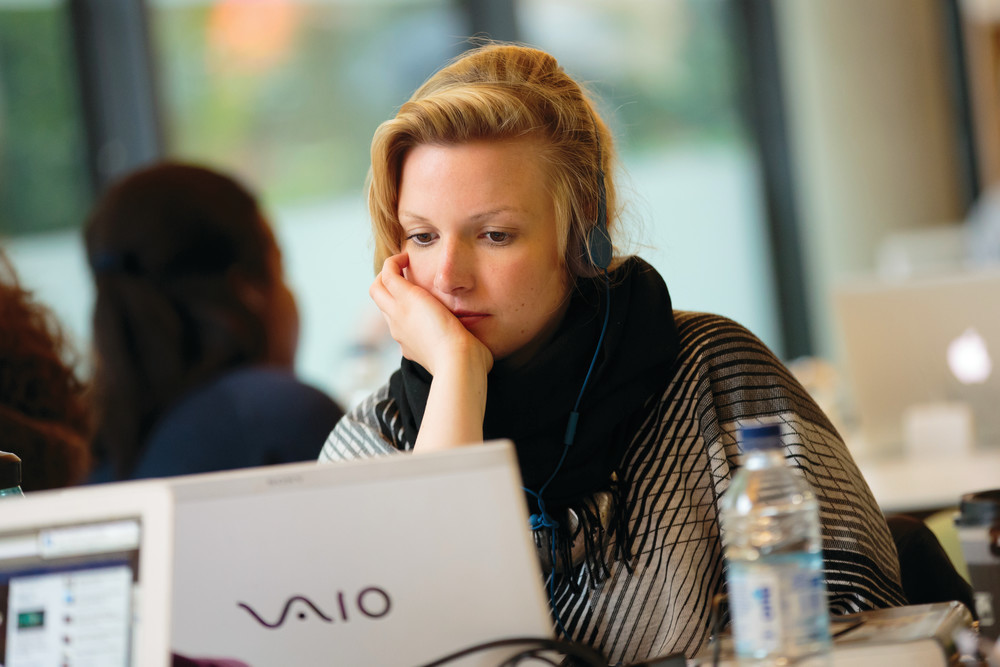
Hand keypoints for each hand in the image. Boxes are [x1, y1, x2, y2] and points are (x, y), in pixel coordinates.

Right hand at [370, 253, 493, 450]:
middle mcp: (399, 330)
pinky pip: (387, 274)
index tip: (420, 299)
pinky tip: (408, 257)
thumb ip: (467, 349)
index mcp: (411, 344)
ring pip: (378, 289)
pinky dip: (394, 262)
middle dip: (389, 287)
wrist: (459, 363)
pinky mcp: (405, 298)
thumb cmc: (468, 365)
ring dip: (389, 272)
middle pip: (382, 304)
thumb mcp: (464, 356)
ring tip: (404, 261)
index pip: (399, 322)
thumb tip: (481, 349)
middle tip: (405, 273)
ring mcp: (398, 314)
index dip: (405, 308)